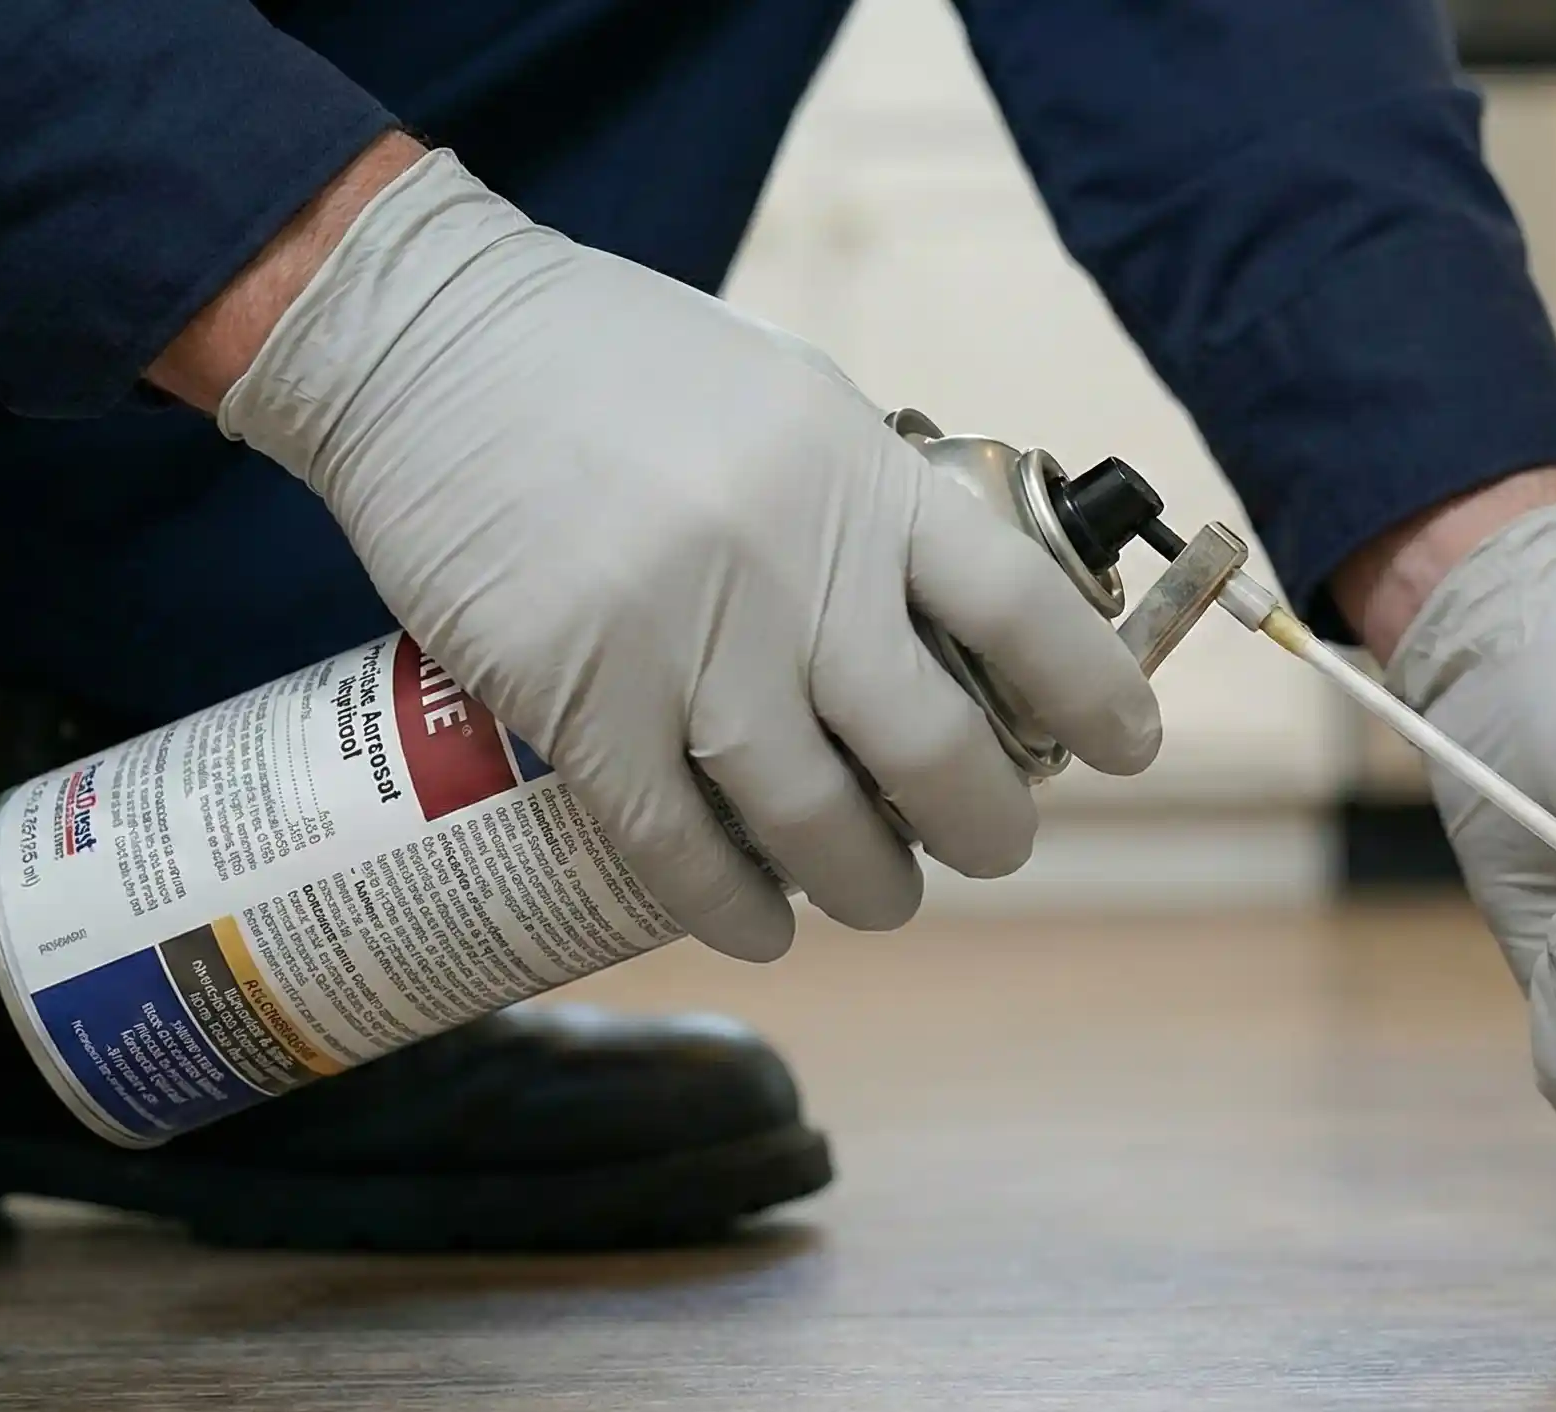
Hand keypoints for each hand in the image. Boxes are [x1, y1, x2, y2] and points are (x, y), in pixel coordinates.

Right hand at [214, 148, 1160, 959]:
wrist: (423, 343)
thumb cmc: (611, 364)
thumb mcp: (784, 394)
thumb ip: (865, 497)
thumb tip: (950, 601)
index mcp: (861, 479)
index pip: (1022, 608)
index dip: (1092, 692)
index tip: (1132, 747)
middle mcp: (795, 566)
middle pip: (936, 747)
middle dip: (986, 826)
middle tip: (993, 846)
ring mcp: (687, 640)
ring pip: (817, 819)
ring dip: (866, 883)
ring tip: (877, 896)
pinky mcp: (580, 699)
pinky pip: (677, 844)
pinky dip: (729, 903)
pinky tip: (755, 923)